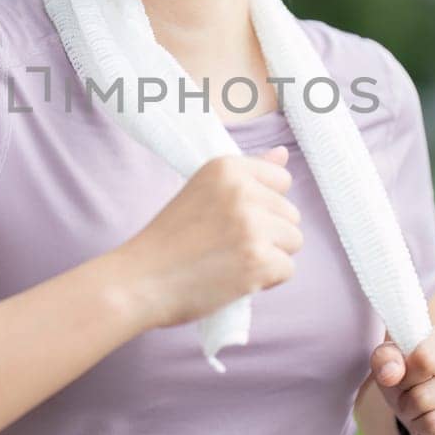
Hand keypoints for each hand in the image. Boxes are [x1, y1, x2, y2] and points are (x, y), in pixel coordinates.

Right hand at [112, 145, 301, 330]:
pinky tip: (235, 278)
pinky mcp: (259, 259)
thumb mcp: (203, 192)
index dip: (262, 207)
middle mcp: (242, 190)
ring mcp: (252, 225)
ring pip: (293, 241)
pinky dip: (265, 281)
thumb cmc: (168, 240)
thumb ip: (247, 173)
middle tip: (226, 246)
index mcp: (226, 167)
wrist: (140, 281)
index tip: (232, 220)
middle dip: (268, 234)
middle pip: (290, 213)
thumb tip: (283, 153)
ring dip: (270, 256)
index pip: (281, 181)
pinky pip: (287, 269)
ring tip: (232, 261)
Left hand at [370, 325, 434, 434]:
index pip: (423, 361)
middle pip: (425, 397)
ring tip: (422, 415)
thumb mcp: (394, 358)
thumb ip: (385, 358)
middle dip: (407, 404)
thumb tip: (390, 374)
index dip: (403, 376)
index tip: (404, 378)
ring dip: (417, 425)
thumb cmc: (414, 373)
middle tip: (411, 402)